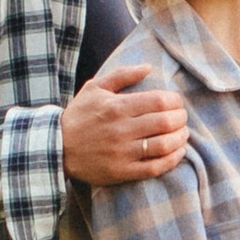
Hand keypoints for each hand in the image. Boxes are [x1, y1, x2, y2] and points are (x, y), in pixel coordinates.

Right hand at [63, 58, 188, 186]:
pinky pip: (155, 168)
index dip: (175, 101)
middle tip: (182, 118)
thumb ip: (122, 75)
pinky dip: (172, 160)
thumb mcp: (95, 88)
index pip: (159, 101)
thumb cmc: (79, 116)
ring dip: (180, 138)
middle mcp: (121, 129)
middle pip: (165, 122)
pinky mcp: (122, 171)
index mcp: (117, 106)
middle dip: (180, 119)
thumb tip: (148, 67)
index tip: (176, 103)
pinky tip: (178, 152)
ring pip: (163, 145)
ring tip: (182, 134)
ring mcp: (122, 152)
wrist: (56, 147)